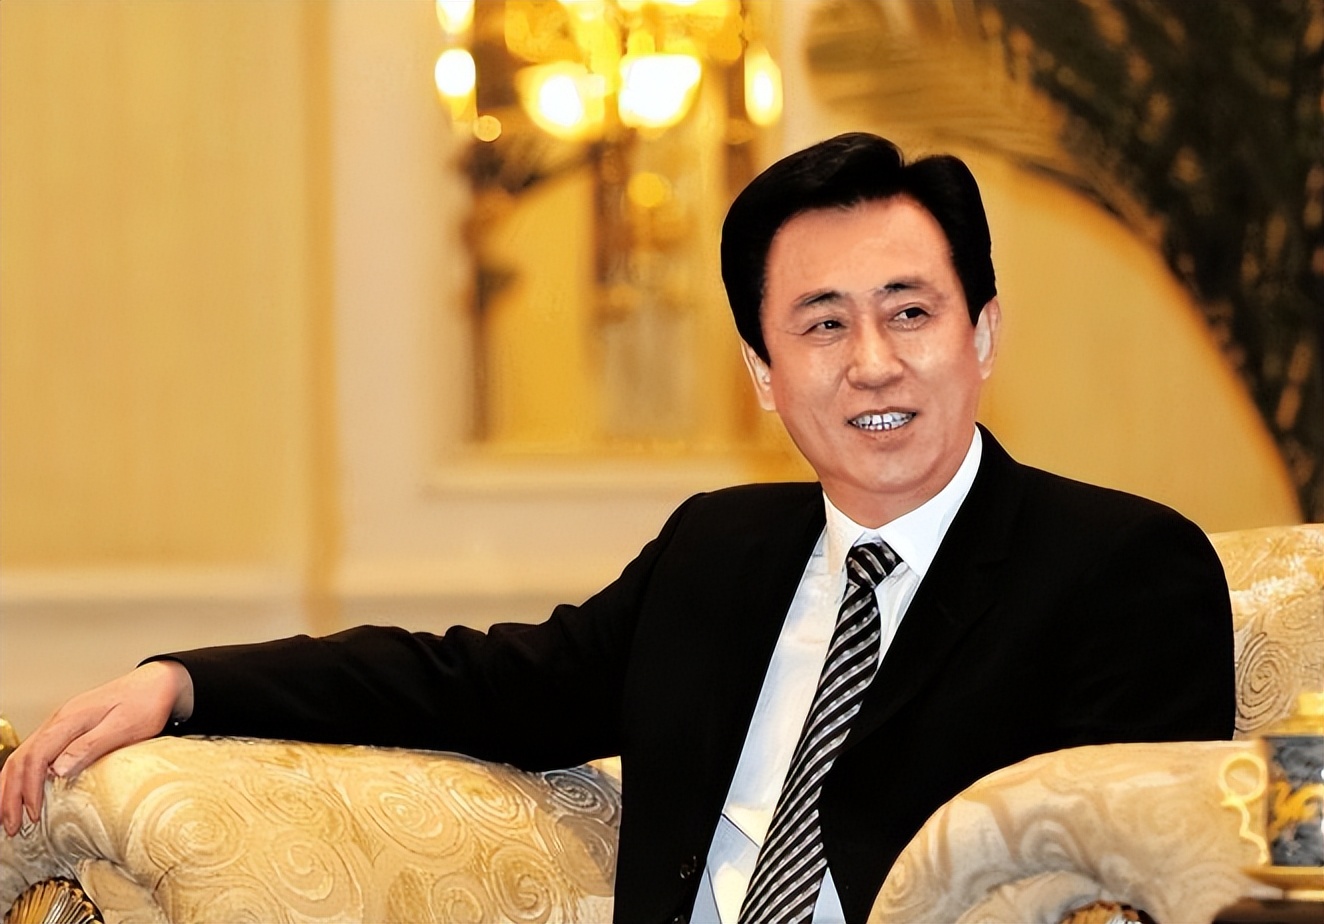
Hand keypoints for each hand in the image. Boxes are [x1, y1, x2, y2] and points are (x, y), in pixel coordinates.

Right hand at [0, 660, 193, 835]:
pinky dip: (22, 776)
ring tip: (10, 816)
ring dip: (11, 787)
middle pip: (20, 759)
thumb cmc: (145, 704)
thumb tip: (56, 771)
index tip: (32, 815)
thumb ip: (89, 746)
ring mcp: (60, 724)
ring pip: (22, 757)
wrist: (158, 683)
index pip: (35, 757)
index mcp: (69, 720)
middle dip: (10, 795)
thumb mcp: (123, 727)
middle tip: (10, 827)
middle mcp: (58, 721)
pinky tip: (24, 793)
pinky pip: (34, 754)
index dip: (28, 789)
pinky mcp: (66, 729)